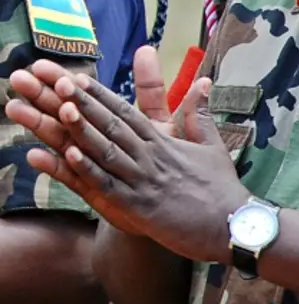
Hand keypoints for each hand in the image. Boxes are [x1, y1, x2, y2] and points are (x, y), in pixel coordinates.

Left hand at [7, 50, 248, 262]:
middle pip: (113, 126)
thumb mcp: (212, 145)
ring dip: (83, 130)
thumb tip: (203, 83)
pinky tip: (71, 156)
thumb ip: (199, 116)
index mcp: (165, 143)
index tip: (79, 79)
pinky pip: (110, 186)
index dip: (101, 96)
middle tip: (60, 83)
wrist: (233, 224)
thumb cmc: (222, 187)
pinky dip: (90, 171)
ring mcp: (145, 181)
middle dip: (85, 104)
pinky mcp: (142, 208)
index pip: (128, 113)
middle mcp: (151, 157)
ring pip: (108, 151)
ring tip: (60, 109)